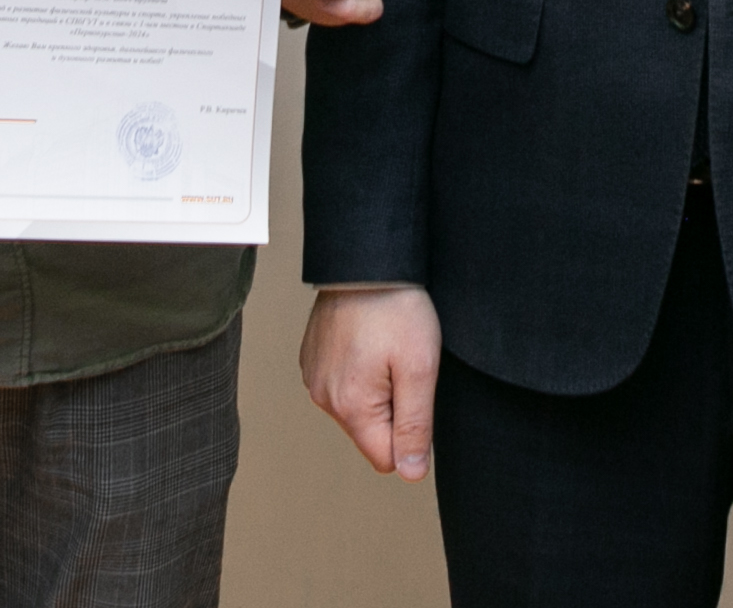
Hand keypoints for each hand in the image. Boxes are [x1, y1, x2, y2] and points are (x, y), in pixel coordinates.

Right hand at [301, 284, 441, 479]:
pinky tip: (370, 341)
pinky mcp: (312, 359)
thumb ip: (415, 426)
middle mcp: (324, 398)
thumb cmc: (395, 308)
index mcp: (350, 407)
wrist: (366, 259)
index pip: (385, 458)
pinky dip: (359, 371)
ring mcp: (314, 377)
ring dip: (377, 390)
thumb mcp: (420, 368)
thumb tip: (412, 472)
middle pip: (370, 433)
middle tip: (405, 366)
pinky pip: (342, 384)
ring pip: (356, 409)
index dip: (410, 437)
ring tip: (387, 348)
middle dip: (394, 410)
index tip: (418, 397)